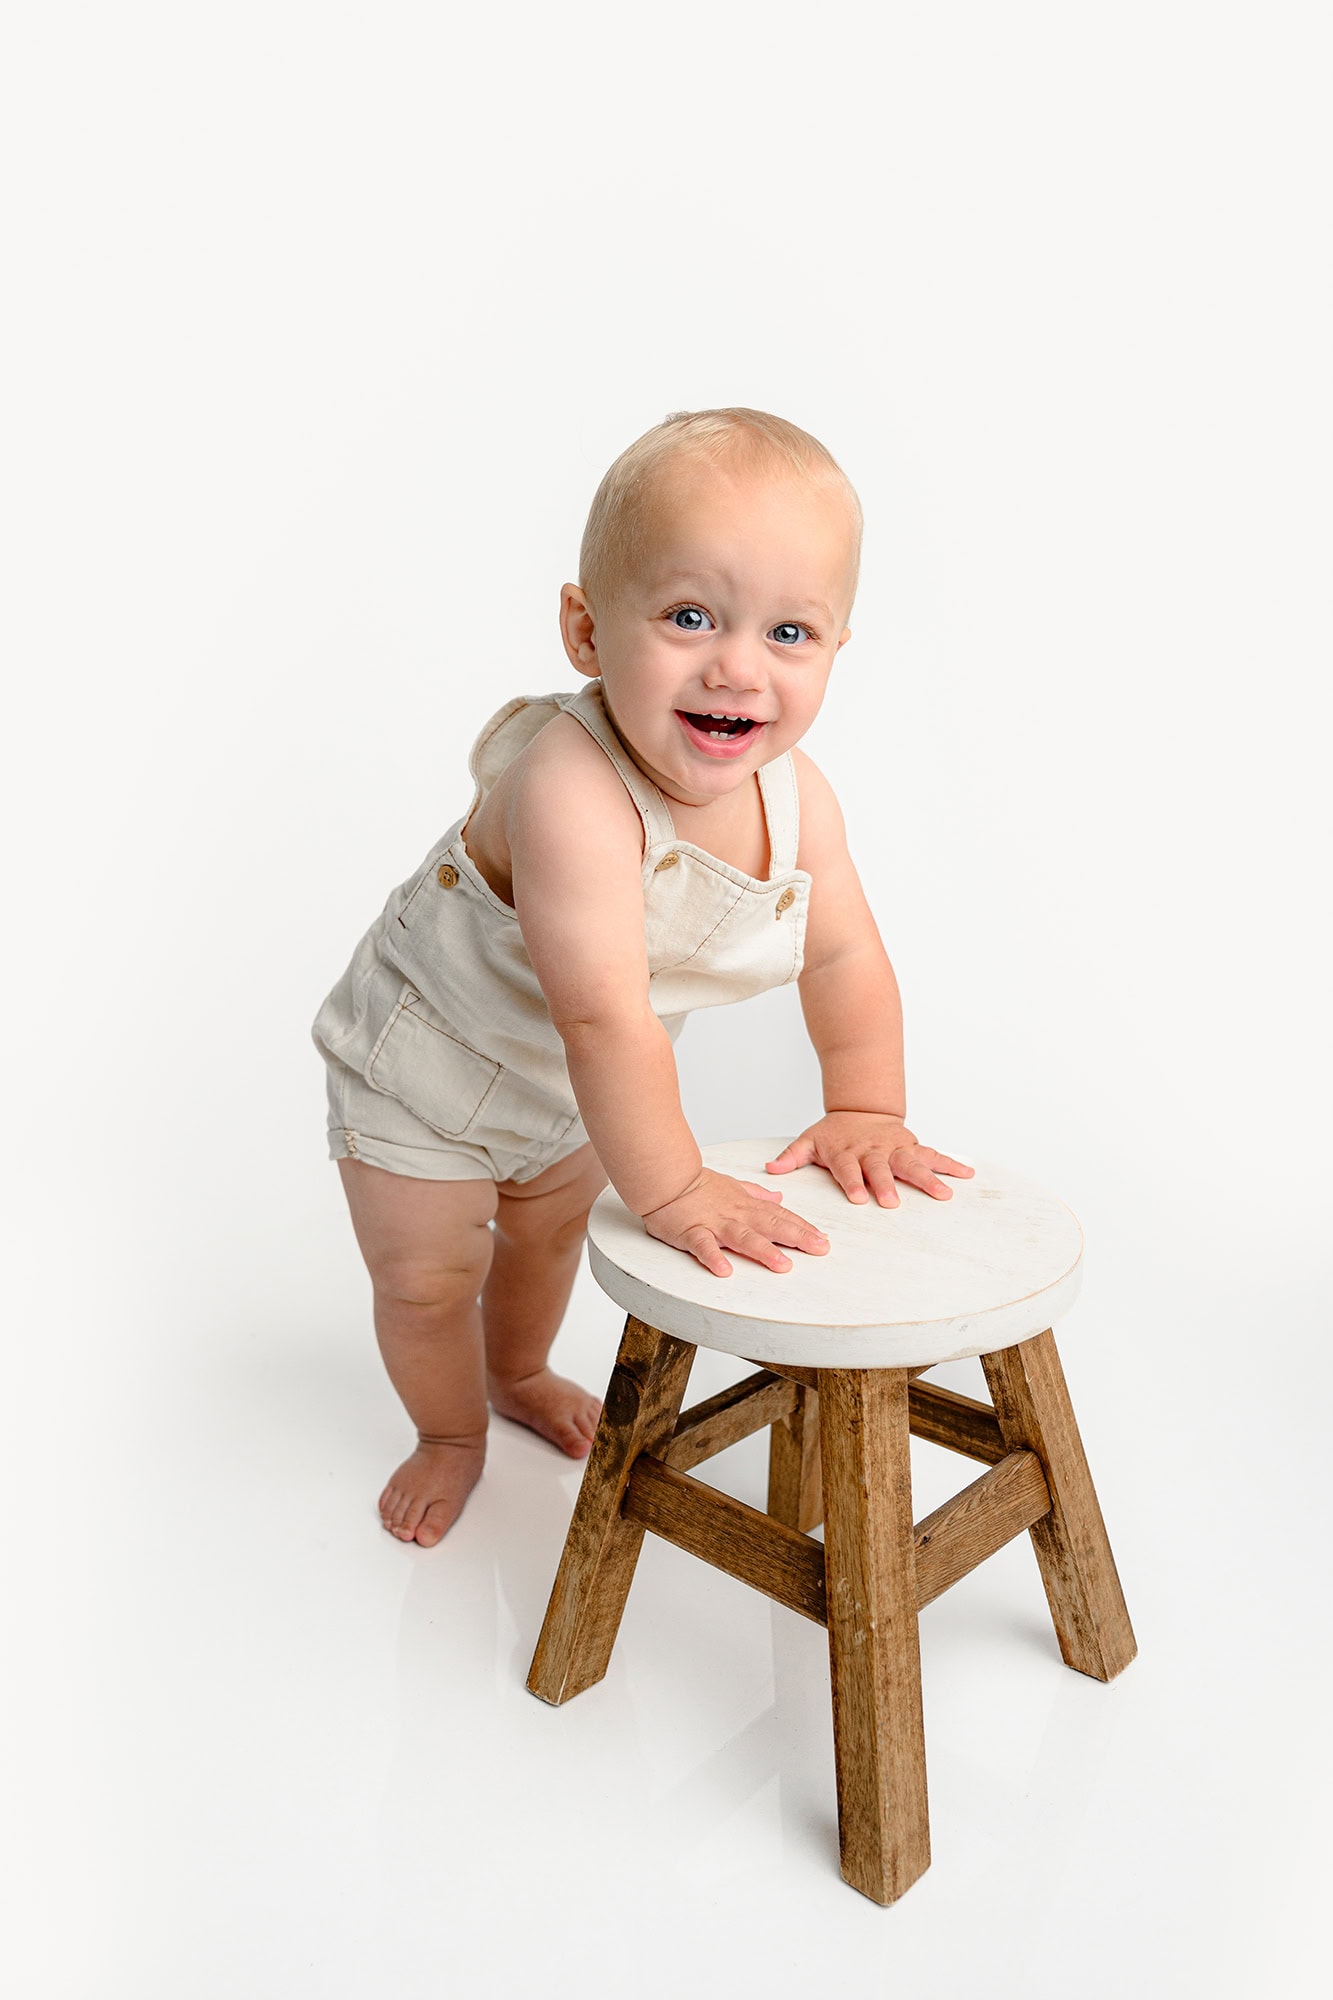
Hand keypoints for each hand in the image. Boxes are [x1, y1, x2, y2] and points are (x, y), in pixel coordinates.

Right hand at [640, 1167, 830, 1277]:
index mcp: (745, 1205)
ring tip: (783, 1265)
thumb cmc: (697, 1184)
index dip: (802, 1227)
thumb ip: (756, 1194)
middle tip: (820, 1248)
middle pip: (770, 1226)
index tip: (823, 1238)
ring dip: (763, 1251)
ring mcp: (713, 1223)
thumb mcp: (732, 1185)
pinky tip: (725, 1270)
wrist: (666, 1176)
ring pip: (742, 1237)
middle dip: (796, 1237)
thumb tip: (779, 1198)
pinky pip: (703, 1246)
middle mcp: (734, 1214)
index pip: (779, 1216)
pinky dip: (713, 1257)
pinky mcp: (691, 1232)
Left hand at [765, 1113, 974, 1207]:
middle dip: (888, 1184)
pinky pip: (933, 1155)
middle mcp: (873, 1151)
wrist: (861, 1108)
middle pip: (881, 1168)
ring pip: (912, 1163)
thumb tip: (771, 1169)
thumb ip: (792, 1156)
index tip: (860, 1198)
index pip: (848, 1169)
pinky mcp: (912, 1146)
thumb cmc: (834, 1133)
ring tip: (943, 1193)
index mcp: (847, 1152)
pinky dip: (949, 1163)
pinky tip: (966, 1173)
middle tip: (893, 1201)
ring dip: (927, 1178)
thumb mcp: (810, 1140)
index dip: (853, 1182)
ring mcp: (895, 1148)